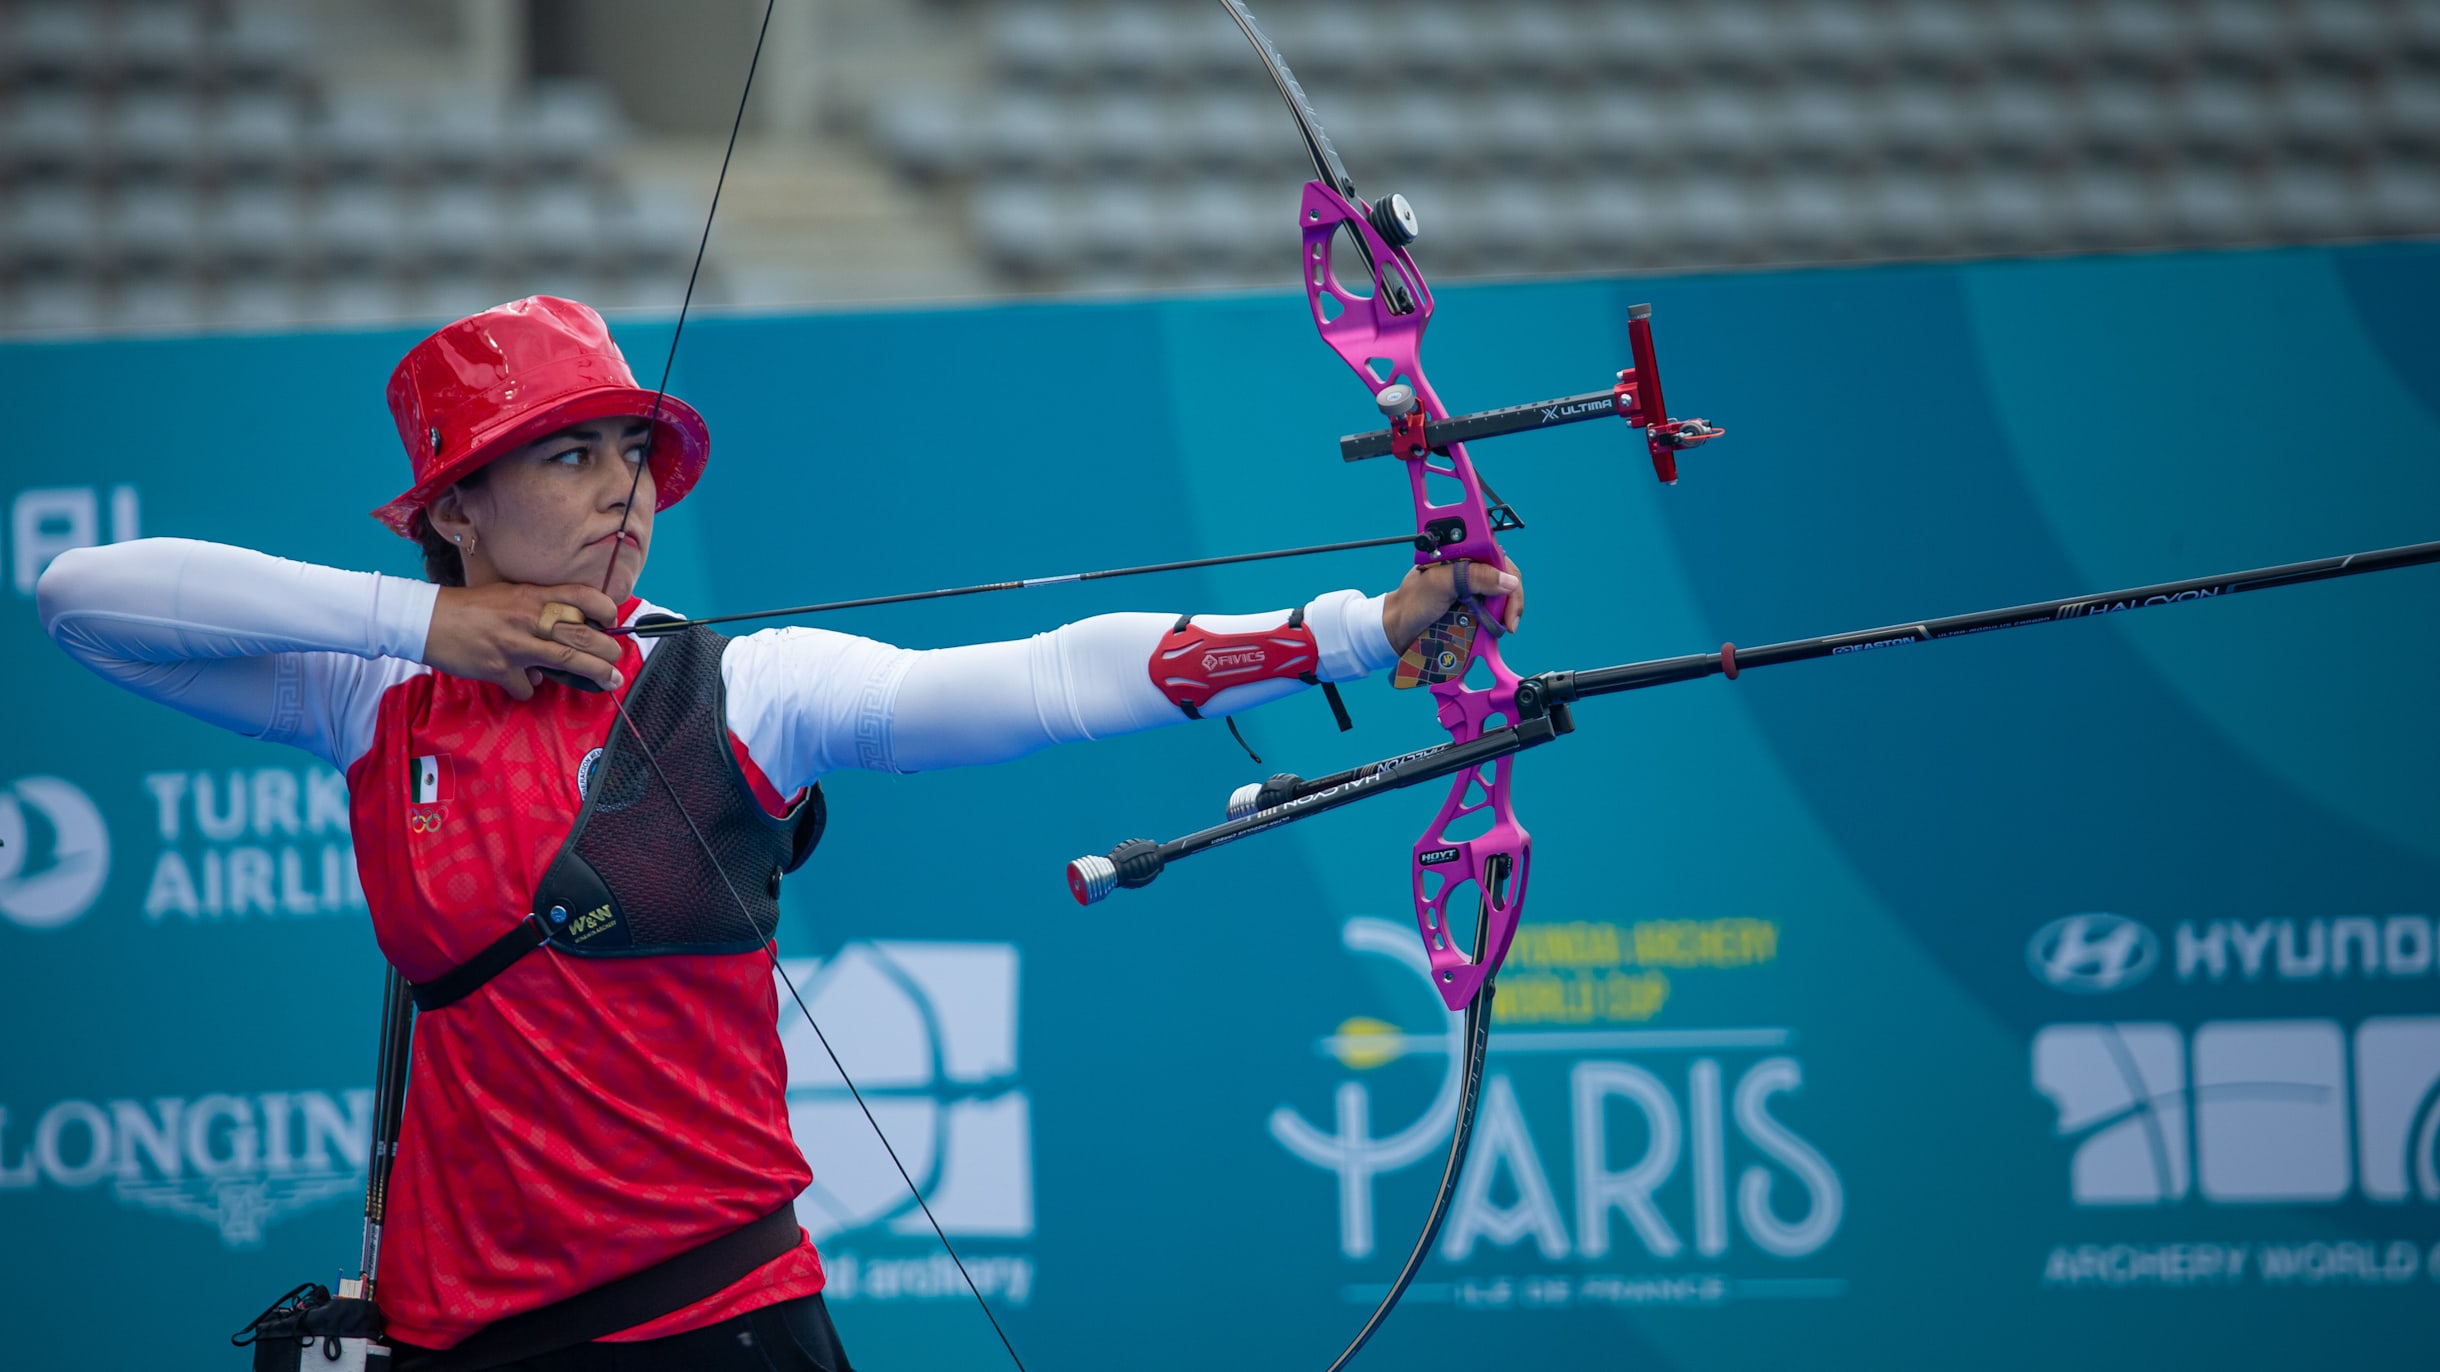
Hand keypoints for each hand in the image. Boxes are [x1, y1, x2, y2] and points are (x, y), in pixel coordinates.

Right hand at [425, 582, 624, 699]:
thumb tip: (560, 636)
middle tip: (617, 658)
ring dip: (594, 672)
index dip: (605, 607)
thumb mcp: (508, 596)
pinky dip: (529, 688)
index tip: (614, 619)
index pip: (581, 596)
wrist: (426, 620)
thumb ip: (537, 611)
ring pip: (568, 659)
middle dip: (608, 649)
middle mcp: (528, 618)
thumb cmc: (470, 607)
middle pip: (583, 634)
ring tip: (610, 680)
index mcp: (532, 596)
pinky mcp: (499, 668)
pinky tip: (524, 685)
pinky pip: (526, 686)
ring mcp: (515, 644)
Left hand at [1382, 555, 1523, 652]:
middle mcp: (1470, 567)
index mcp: (1462, 552)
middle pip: (1505, 577)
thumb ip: (1471, 576)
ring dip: (1503, 613)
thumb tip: (1509, 581)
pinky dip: (1495, 621)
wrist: (1398, 629)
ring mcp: (1472, 587)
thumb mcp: (1440, 584)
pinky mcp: (1472, 605)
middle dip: (1510, 600)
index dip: (1509, 577)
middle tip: (1508, 623)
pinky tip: (1492, 631)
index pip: (1498, 557)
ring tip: (1499, 629)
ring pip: (1501, 596)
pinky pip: (1493, 611)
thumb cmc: (1412, 602)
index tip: (1509, 599)